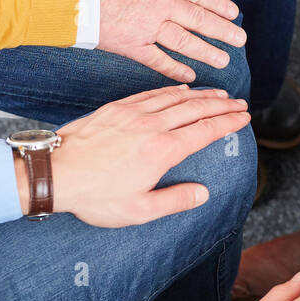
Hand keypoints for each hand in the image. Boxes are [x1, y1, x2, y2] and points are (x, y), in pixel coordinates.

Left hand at [32, 85, 250, 226]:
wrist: (56, 173)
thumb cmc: (95, 196)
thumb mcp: (139, 210)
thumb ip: (175, 200)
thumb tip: (203, 193)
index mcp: (162, 151)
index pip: (205, 130)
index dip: (228, 122)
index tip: (243, 118)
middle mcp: (151, 126)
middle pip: (196, 109)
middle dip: (222, 105)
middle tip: (239, 103)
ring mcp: (133, 114)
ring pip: (175, 98)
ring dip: (201, 94)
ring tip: (219, 93)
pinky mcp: (116, 109)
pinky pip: (151, 93)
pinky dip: (172, 90)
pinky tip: (181, 90)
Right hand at [90, 0, 245, 82]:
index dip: (219, 6)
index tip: (235, 15)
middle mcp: (161, 5)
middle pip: (198, 19)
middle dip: (222, 31)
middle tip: (241, 39)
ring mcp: (148, 27)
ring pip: (185, 41)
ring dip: (207, 52)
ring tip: (225, 60)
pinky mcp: (132, 45)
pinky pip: (158, 60)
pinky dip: (175, 69)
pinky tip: (190, 76)